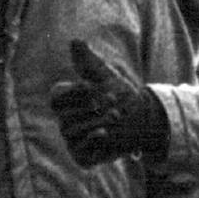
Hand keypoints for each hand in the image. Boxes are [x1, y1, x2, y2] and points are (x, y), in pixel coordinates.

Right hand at [48, 39, 169, 165]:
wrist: (143, 119)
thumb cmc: (121, 95)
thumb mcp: (105, 76)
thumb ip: (88, 61)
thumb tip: (75, 41)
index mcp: (65, 103)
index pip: (56, 98)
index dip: (73, 93)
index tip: (91, 85)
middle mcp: (65, 122)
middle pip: (65, 116)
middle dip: (90, 107)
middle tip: (113, 101)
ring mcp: (73, 140)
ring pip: (73, 132)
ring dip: (96, 122)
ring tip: (117, 115)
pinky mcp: (83, 156)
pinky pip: (80, 150)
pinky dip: (92, 140)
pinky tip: (104, 132)